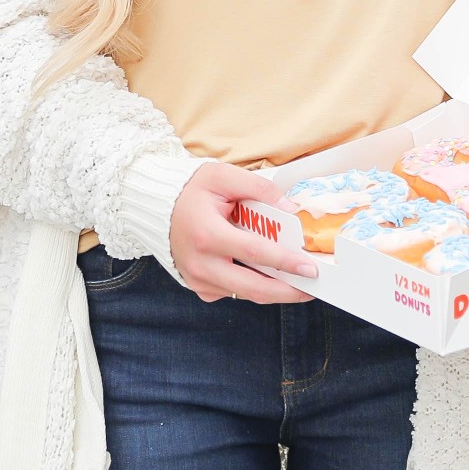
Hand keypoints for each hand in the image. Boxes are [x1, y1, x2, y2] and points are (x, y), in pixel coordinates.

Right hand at [168, 160, 312, 303]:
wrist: (157, 207)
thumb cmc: (191, 190)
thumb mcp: (223, 175)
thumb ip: (259, 188)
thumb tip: (290, 208)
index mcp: (207, 234)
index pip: (255, 253)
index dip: (285, 262)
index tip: (310, 268)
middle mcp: (201, 263)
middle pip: (253, 288)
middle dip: (288, 291)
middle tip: (312, 288)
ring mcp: (198, 279)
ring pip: (245, 294)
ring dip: (274, 291)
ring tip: (299, 283)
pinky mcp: (199, 287)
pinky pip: (233, 292)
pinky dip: (253, 287)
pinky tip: (269, 277)